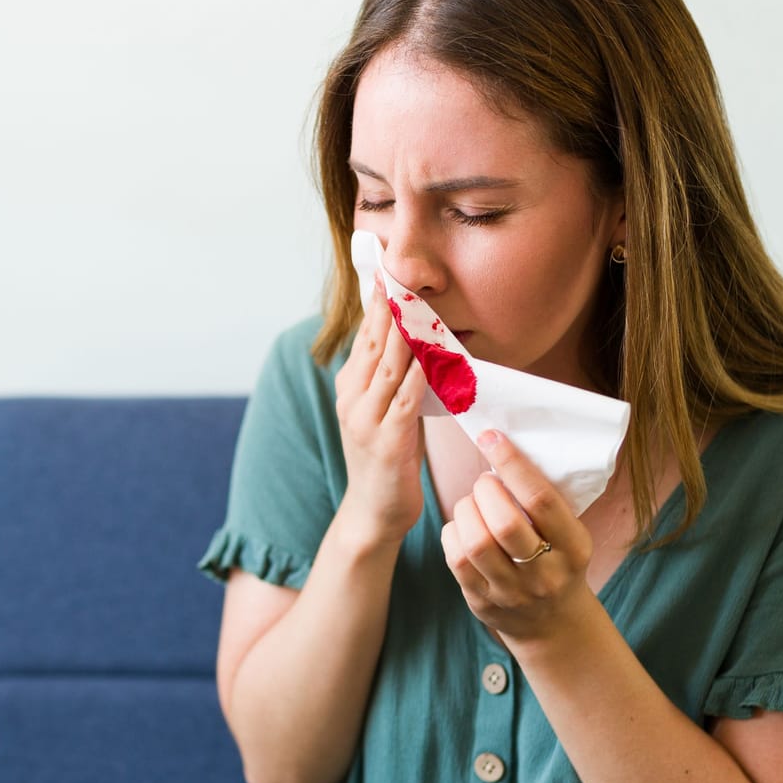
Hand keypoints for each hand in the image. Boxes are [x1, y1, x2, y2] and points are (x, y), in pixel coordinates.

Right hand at [334, 272, 430, 547]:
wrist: (372, 514)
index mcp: (350, 387)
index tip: (388, 268)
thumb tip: (412, 339)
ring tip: (419, 299)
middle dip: (389, 304)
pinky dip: (420, 372)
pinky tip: (432, 352)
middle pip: (374, 341)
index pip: (365, 334)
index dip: (377, 301)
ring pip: (389, 364)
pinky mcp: (387, 440)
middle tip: (403, 268)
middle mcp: (352, 397)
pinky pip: (406, 397)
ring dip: (405, 330)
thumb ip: (391, 378)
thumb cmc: (384, 462)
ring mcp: (366, 418)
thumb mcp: (380, 412)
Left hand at [442, 429, 596, 646]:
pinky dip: (452, 532)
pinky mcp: (482, 602)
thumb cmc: (559, 563)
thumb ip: (546, 504)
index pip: (541, 500)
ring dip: (466, 510)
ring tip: (472, 503)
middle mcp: (545, 574)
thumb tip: (505, 451)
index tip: (492, 438)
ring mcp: (511, 592)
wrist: (554, 625)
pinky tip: (462, 527)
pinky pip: (456, 560)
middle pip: (504, 523)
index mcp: (574, 548)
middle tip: (484, 482)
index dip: (512, 464)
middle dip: (485, 491)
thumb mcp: (570, 535)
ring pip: (475, 542)